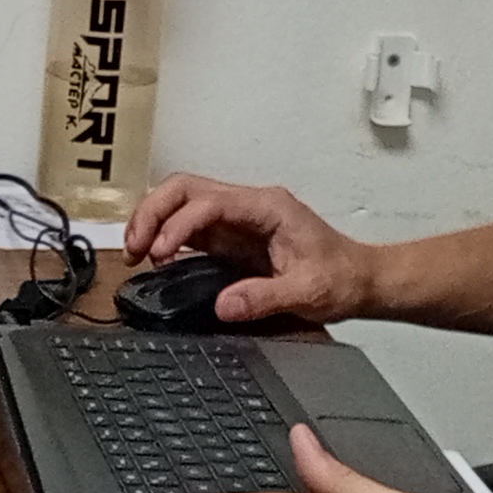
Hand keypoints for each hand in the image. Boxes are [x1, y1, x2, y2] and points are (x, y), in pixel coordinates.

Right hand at [122, 176, 384, 327]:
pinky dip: (164, 235)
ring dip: (153, 219)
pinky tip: (152, 256)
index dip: (179, 224)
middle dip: (153, 212)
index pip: (208, 201)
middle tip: (133, 247)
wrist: (360, 279)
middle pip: (185, 187)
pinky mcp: (231, 236)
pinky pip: (188, 225)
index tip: (162, 254)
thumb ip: (265, 297)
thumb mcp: (308, 292)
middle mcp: (248, 204)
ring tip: (134, 251)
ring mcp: (237, 218)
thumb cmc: (341, 278)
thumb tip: (223, 305)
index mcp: (267, 207)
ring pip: (181, 200)